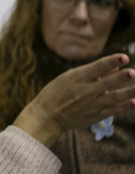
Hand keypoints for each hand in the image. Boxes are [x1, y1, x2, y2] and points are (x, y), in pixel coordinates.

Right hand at [15, 53, 134, 145]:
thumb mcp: (69, 78)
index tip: (124, 57)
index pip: (97, 68)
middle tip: (133, 73)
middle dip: (121, 78)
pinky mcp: (95, 116)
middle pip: (106, 83)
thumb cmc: (57, 92)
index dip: (111, 62)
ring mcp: (91, 104)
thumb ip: (94, 73)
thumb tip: (116, 66)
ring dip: (126, 93)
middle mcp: (85, 91)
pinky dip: (123, 107)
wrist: (48, 115)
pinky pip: (112, 110)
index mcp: (76, 78)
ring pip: (112, 98)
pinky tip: (133, 102)